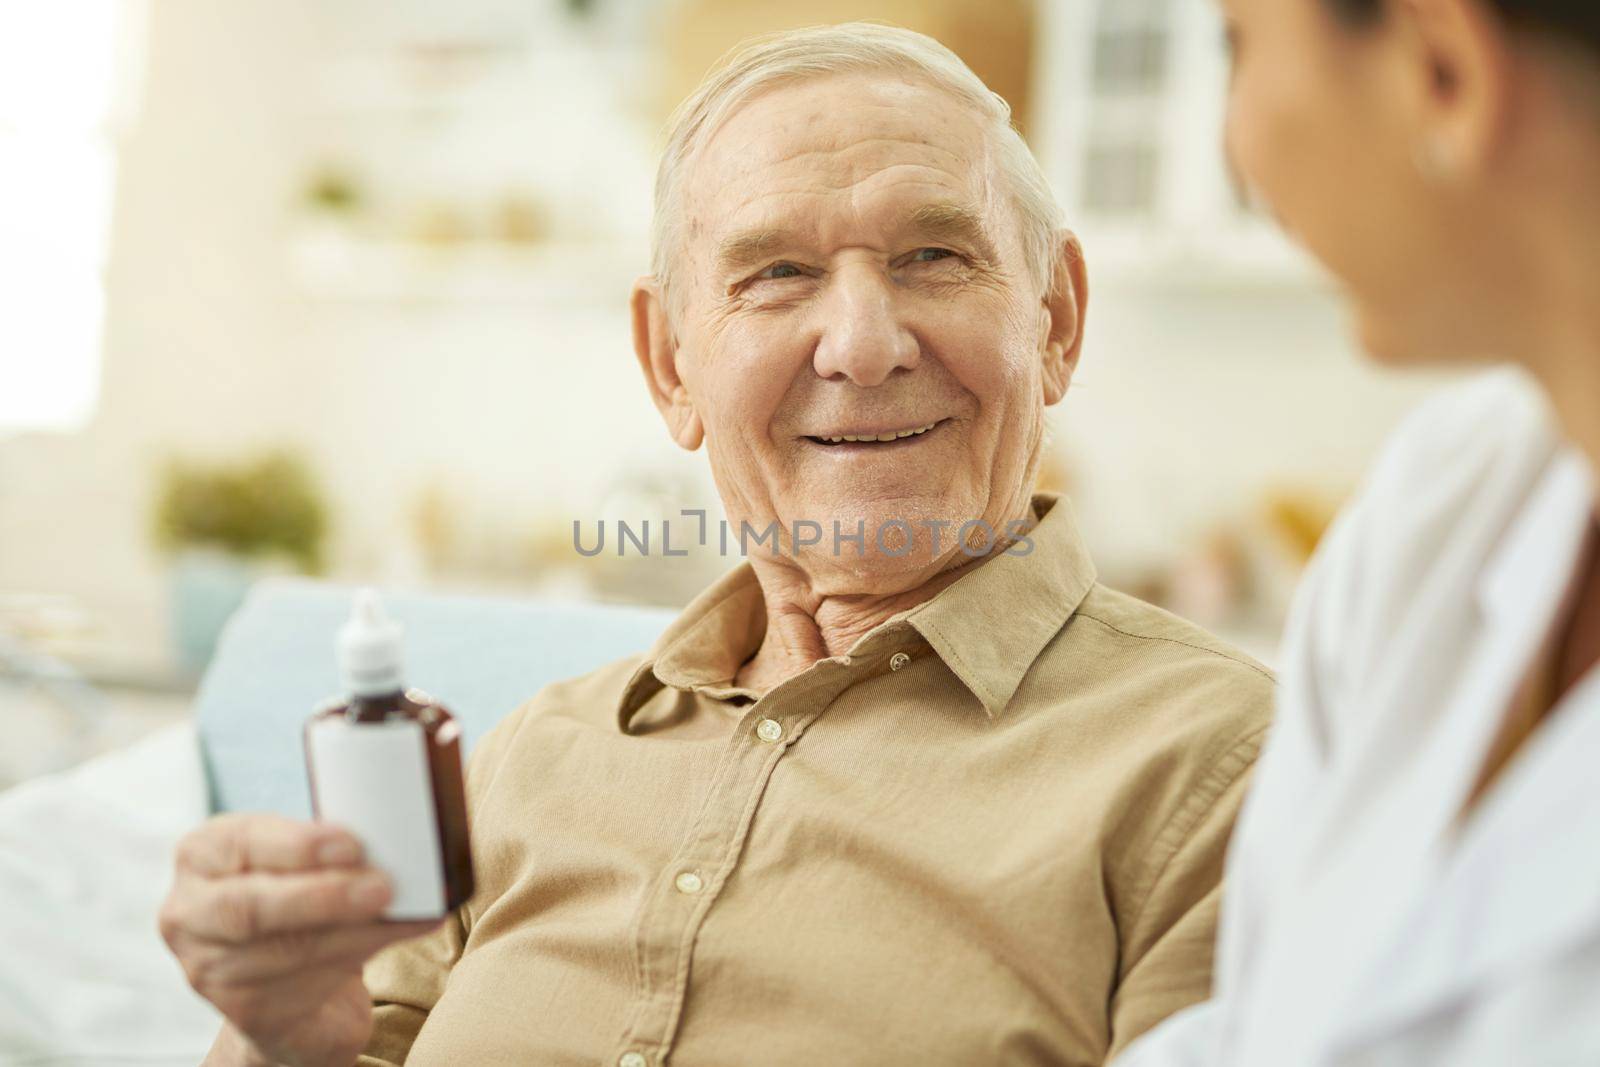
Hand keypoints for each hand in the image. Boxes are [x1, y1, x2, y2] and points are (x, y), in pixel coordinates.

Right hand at [158, 813, 441, 1066]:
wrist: (290, 984)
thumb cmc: (300, 900)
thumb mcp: (306, 862)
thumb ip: (333, 850)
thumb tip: (399, 842)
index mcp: (202, 854)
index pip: (241, 843)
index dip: (298, 845)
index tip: (352, 844)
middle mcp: (189, 911)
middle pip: (249, 907)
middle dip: (323, 895)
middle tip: (383, 886)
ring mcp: (208, 968)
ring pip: (285, 949)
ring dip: (353, 930)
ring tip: (401, 912)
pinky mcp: (244, 1010)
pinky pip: (304, 985)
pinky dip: (357, 958)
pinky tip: (392, 937)